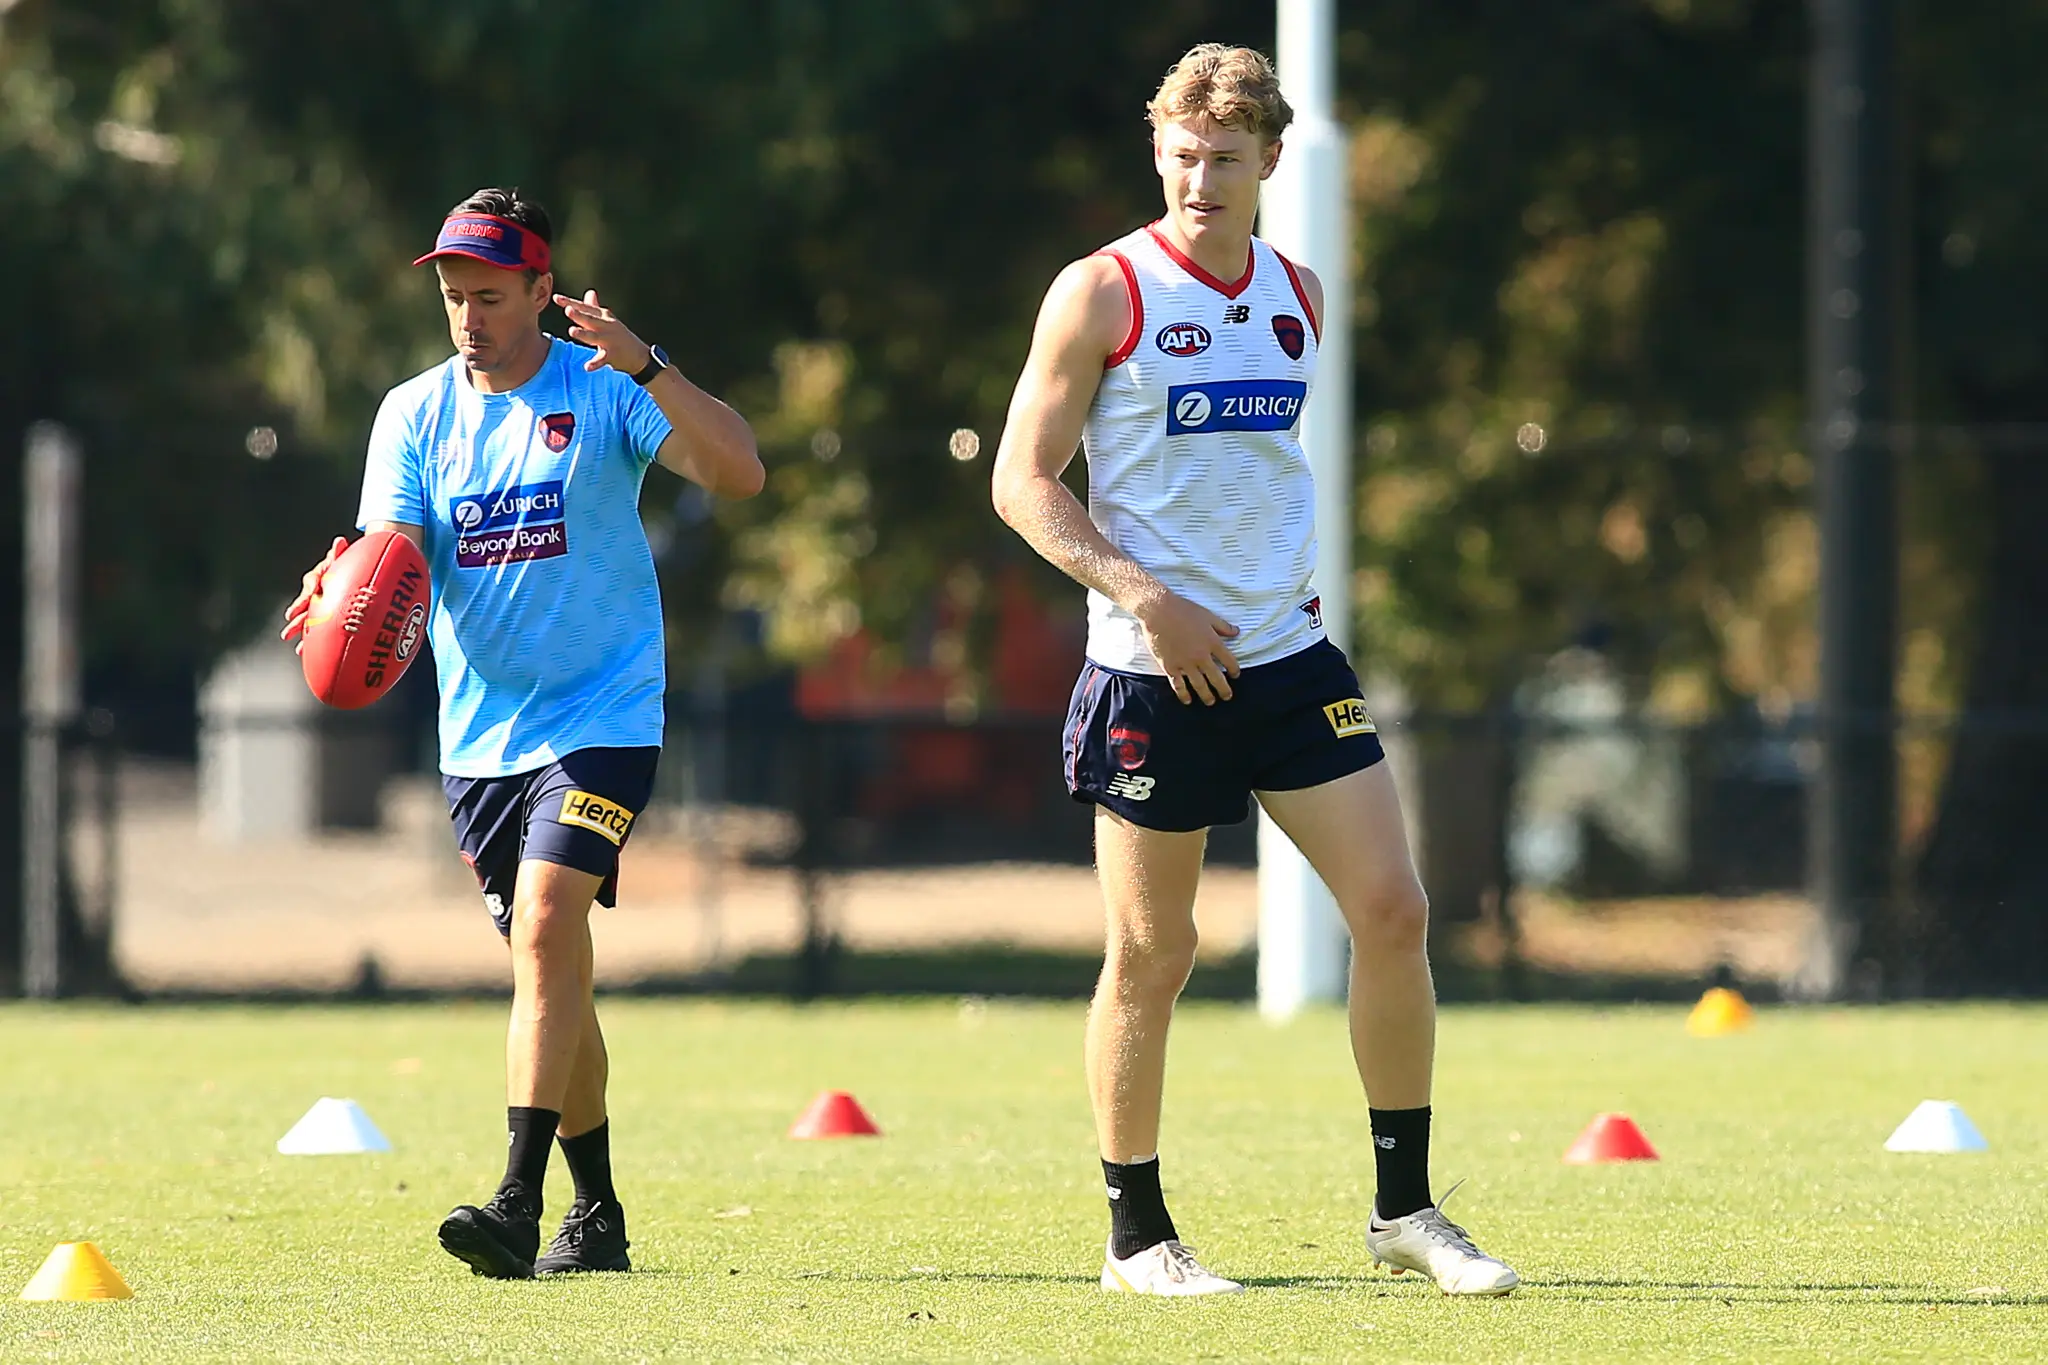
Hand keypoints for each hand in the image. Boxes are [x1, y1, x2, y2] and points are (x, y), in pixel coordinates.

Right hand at [280, 536, 348, 654]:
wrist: (352, 566)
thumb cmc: (344, 562)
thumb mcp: (342, 557)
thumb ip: (339, 552)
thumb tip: (339, 541)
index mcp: (320, 577)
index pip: (311, 586)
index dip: (305, 597)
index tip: (297, 608)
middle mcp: (317, 591)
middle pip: (306, 607)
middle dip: (297, 622)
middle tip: (287, 633)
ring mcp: (321, 603)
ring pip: (310, 619)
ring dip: (304, 634)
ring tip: (298, 649)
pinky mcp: (326, 612)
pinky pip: (319, 626)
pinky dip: (314, 638)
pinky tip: (308, 651)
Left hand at [554, 289, 651, 374]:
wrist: (638, 356)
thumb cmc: (619, 336)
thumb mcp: (608, 320)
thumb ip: (594, 308)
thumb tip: (589, 292)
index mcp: (603, 316)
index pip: (584, 308)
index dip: (570, 302)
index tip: (556, 298)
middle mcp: (606, 326)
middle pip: (590, 319)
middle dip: (579, 315)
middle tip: (567, 310)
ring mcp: (610, 340)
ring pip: (594, 337)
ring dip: (584, 334)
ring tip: (572, 332)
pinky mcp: (613, 355)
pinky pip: (602, 359)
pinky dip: (595, 363)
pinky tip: (587, 367)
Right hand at [1134, 589, 1240, 704]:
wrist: (1158, 611)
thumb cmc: (1183, 610)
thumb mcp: (1207, 616)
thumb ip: (1223, 626)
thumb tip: (1237, 632)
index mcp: (1212, 642)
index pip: (1229, 662)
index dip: (1235, 670)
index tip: (1235, 675)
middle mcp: (1201, 656)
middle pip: (1217, 678)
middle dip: (1224, 689)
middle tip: (1227, 696)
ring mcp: (1185, 663)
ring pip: (1199, 685)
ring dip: (1207, 696)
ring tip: (1211, 702)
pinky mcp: (1170, 666)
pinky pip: (1178, 685)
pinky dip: (1184, 694)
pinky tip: (1188, 700)